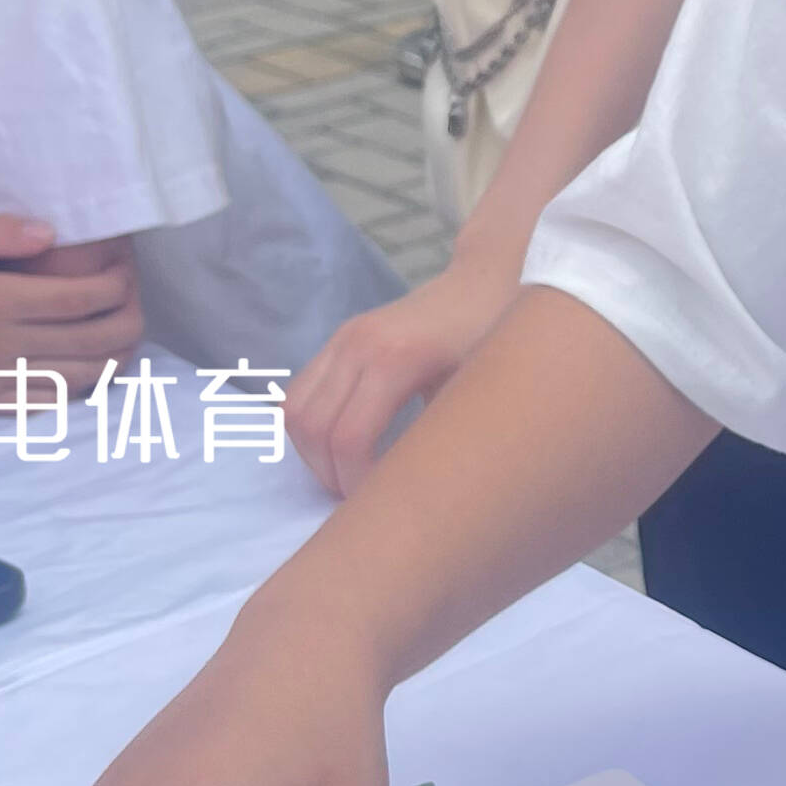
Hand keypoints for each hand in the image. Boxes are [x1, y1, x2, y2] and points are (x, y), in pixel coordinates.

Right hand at [0, 214, 142, 390]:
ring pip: (80, 379)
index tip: (127, 274)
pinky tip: (91, 367)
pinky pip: (49, 402)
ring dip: (114, 359)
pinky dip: (80, 387)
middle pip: (92, 342)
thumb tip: (51, 233)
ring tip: (126, 336)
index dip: (115, 288)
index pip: (79, 300)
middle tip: (137, 303)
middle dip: (128, 322)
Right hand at [288, 259, 513, 494]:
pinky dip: (307, 426)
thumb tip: (417, 488)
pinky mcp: (339, 339)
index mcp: (396, 358)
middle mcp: (358, 345)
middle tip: (359, 499)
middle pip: (312, 428)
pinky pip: (298, 391)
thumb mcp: (478, 388)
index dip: (356, 481)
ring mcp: (343, 338)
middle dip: (328, 474)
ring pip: (293, 410)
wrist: (483, 283)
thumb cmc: (493, 338)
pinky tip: (339, 446)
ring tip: (345, 476)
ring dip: (310, 453)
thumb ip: (442, 432)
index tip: (381, 502)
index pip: (349, 438)